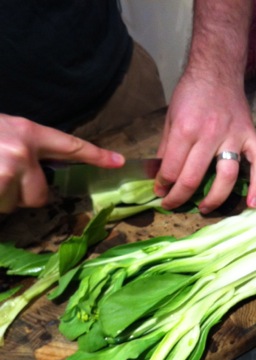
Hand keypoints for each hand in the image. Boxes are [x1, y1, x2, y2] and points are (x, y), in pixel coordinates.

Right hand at [0, 114, 124, 212]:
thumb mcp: (4, 131)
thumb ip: (25, 147)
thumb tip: (35, 168)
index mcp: (28, 132)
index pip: (70, 146)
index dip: (96, 155)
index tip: (119, 162)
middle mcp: (24, 152)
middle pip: (41, 195)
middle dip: (23, 194)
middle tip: (2, 179)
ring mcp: (10, 170)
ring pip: (16, 204)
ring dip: (2, 197)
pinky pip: (1, 208)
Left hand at [154, 73, 255, 213]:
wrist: (217, 69)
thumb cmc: (190, 93)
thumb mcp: (170, 118)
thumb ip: (166, 149)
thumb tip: (161, 176)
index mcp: (186, 129)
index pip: (171, 169)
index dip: (162, 185)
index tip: (159, 191)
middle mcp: (210, 134)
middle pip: (193, 178)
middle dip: (178, 197)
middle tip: (171, 204)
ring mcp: (233, 136)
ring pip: (226, 177)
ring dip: (213, 199)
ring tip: (203, 209)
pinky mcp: (250, 136)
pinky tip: (252, 204)